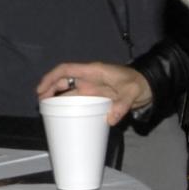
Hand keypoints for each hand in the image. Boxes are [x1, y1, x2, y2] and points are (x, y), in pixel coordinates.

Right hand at [36, 62, 152, 124]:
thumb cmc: (139, 83)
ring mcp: (91, 88)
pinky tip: (61, 115)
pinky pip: (77, 101)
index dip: (51, 77)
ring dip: (56, 98)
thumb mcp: (132, 92)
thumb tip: (110, 120)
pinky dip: (67, 106)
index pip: (67, 69)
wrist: (148, 87)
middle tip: (40, 105)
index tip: (41, 90)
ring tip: (45, 111)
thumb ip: (122, 104)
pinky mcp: (95, 97)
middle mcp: (89, 78)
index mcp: (94, 71)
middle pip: (63, 80)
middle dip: (49, 89)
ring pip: (68, 91)